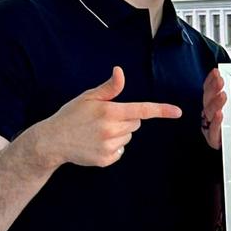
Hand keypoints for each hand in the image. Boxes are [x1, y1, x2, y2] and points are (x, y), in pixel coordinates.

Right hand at [36, 67, 180, 167]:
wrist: (52, 140)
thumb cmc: (71, 115)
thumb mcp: (88, 97)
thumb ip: (109, 88)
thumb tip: (120, 71)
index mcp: (110, 111)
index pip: (142, 110)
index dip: (161, 110)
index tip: (178, 112)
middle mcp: (112, 129)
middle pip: (136, 123)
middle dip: (126, 120)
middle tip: (105, 119)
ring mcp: (109, 146)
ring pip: (128, 137)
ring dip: (119, 134)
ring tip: (97, 132)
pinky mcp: (106, 159)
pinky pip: (120, 151)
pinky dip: (112, 148)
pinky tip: (96, 143)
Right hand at [201, 68, 225, 149]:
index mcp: (213, 106)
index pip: (209, 91)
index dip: (210, 81)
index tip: (216, 72)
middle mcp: (209, 116)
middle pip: (207, 100)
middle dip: (213, 89)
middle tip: (220, 80)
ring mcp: (210, 128)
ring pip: (208, 114)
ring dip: (215, 103)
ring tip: (223, 96)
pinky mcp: (214, 141)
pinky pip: (213, 131)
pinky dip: (216, 122)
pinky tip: (220, 115)